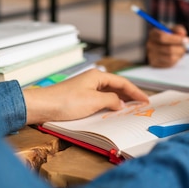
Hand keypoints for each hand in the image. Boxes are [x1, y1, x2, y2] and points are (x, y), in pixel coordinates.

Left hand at [22, 69, 149, 123]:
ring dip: (119, 100)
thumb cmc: (67, 101)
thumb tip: (120, 103)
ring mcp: (86, 88)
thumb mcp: (94, 101)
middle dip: (129, 95)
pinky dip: (109, 104)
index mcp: (98, 76)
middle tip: (141, 105)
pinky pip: (100, 98)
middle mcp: (93, 79)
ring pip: (108, 93)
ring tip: (130, 109)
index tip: (146, 100)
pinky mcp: (80, 97)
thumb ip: (111, 101)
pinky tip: (112, 111)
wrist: (43, 106)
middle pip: (116, 86)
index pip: (122, 82)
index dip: (136, 91)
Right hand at [146, 24, 188, 66]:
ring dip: (180, 55)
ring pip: (170, 58)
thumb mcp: (173, 30)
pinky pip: (170, 64)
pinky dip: (176, 60)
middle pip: (168, 49)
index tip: (187, 40)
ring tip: (182, 50)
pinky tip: (176, 55)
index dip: (176, 39)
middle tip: (188, 46)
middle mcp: (150, 45)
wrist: (161, 47)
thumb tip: (182, 34)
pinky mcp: (155, 64)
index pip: (162, 37)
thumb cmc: (168, 37)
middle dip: (181, 48)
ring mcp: (151, 56)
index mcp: (153, 34)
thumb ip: (179, 30)